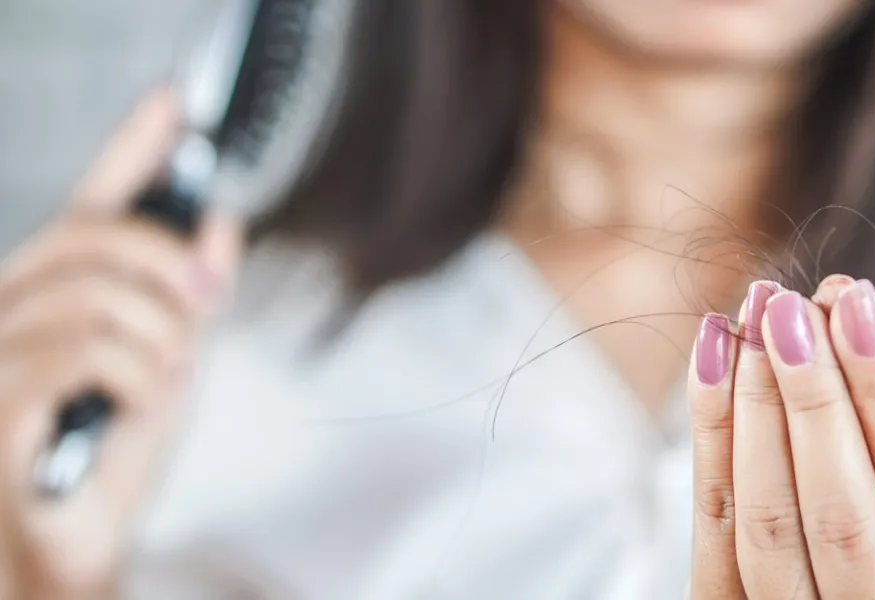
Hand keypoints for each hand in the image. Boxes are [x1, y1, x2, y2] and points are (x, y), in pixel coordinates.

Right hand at [0, 90, 241, 599]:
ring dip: (159, 338)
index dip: (129, 151)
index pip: (88, 206)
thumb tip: (221, 222)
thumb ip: (189, 298)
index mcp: (51, 299)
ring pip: (91, 300)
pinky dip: (137, 376)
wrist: (71, 554)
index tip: (173, 108)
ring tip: (170, 380)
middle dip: (167, 257)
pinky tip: (147, 402)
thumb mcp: (170, 367)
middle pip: (87, 238)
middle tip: (212, 293)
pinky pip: (77, 358)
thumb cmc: (111, 463)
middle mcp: (7, 315)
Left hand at [687, 277, 874, 598]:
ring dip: (755, 413)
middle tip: (789, 306)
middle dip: (812, 399)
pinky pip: (716, 547)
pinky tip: (713, 370)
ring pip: (772, 531)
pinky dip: (713, 450)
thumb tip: (854, 333)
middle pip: (844, 514)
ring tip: (750, 323)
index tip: (858, 306)